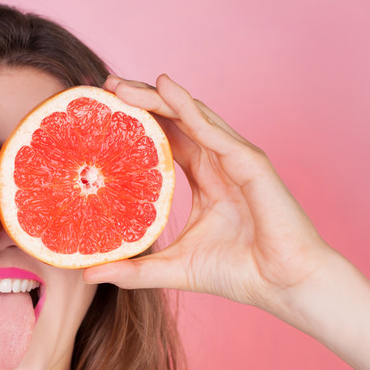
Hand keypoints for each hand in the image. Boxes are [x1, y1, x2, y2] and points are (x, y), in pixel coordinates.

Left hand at [83, 74, 337, 316]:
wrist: (283, 286)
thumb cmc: (239, 273)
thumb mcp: (171, 268)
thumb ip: (132, 269)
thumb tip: (87, 274)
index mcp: (206, 178)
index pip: (166, 138)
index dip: (138, 122)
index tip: (103, 111)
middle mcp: (220, 161)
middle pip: (175, 119)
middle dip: (141, 99)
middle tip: (105, 83)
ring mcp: (237, 158)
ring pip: (191, 116)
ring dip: (156, 97)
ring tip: (121, 84)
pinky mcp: (251, 163)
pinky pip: (214, 131)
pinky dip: (189, 109)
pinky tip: (165, 90)